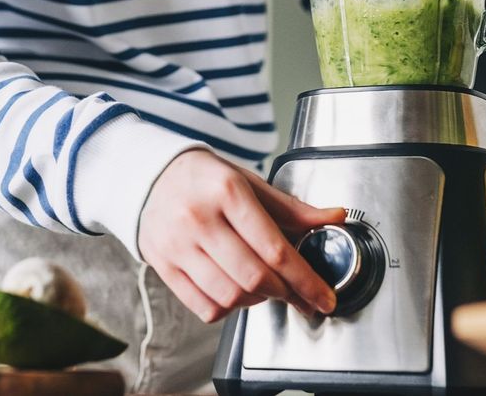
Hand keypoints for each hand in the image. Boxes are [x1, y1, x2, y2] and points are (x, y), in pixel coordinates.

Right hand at [139, 149, 346, 322]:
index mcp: (227, 191)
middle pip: (254, 277)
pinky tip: (238, 293)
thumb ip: (291, 208)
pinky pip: (204, 307)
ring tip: (268, 290)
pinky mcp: (163, 266)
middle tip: (301, 296)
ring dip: (259, 302)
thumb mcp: (249, 183)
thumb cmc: (206, 179)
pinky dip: (230, 309)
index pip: (274, 248)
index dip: (305, 280)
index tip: (323, 297)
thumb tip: (335, 218)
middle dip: (286, 293)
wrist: (150, 176)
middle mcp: (199, 218)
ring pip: (230, 297)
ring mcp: (177, 245)